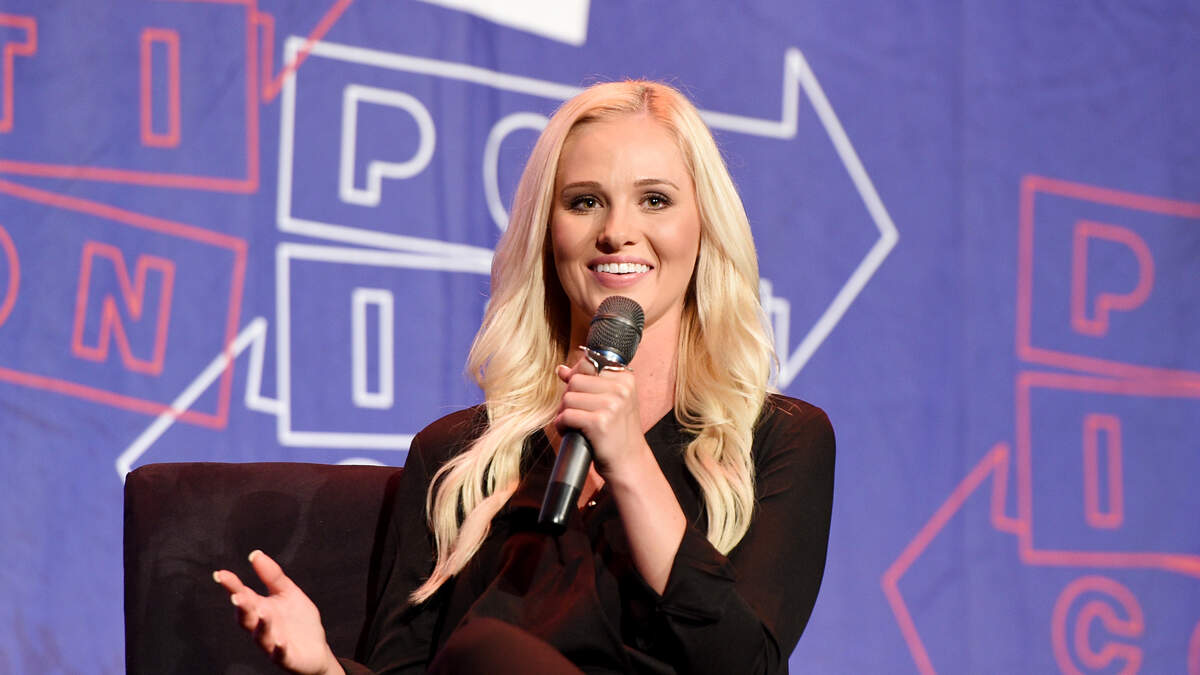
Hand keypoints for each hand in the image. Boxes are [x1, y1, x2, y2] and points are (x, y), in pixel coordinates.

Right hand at [213, 550, 339, 674]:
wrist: (316, 650)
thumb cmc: (298, 621)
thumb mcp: (287, 593)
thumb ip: (272, 576)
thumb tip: (255, 554)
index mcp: (260, 609)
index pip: (243, 596)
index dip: (232, 586)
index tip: (221, 574)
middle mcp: (262, 627)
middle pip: (247, 618)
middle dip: (242, 607)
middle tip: (237, 596)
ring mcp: (272, 643)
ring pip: (261, 636)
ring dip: (261, 625)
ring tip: (262, 612)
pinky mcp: (286, 657)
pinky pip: (280, 654)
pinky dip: (279, 648)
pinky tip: (280, 641)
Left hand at [554, 359, 648, 480]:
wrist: (629, 463)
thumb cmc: (617, 432)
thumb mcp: (611, 401)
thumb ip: (588, 382)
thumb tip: (561, 369)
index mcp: (625, 379)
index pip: (588, 363)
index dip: (576, 378)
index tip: (578, 393)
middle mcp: (621, 389)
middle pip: (575, 381)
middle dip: (569, 398)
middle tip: (577, 414)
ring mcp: (611, 405)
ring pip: (567, 398)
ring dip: (564, 413)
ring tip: (576, 424)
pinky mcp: (599, 422)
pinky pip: (566, 416)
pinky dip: (562, 426)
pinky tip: (571, 432)